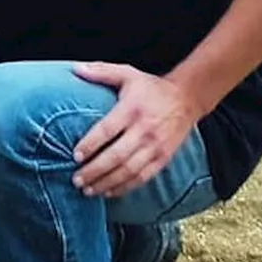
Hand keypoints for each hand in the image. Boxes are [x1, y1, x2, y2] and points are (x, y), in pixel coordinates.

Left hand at [72, 62, 199, 198]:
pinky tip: (109, 192)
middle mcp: (144, 130)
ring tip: (88, 190)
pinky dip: (125, 187)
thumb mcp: (127, 74)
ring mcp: (155, 147)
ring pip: (129, 171)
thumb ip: (101, 71)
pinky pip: (143, 177)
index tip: (75, 155)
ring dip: (107, 183)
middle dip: (95, 170)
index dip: (91, 144)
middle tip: (76, 179)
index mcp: (132, 109)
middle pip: (116, 156)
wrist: (186, 99)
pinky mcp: (163, 159)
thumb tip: (75, 69)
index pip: (107, 130)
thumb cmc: (151, 87)